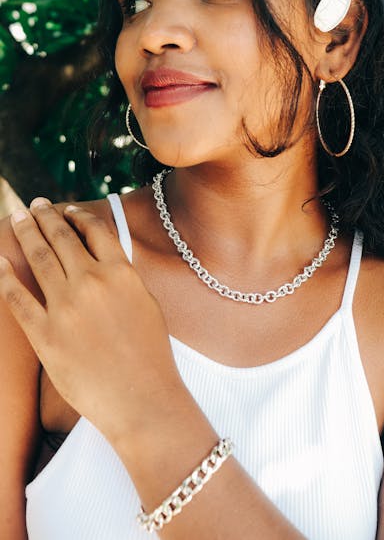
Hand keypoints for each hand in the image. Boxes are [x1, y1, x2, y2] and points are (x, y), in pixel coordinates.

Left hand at [0, 198, 177, 441]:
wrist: (141, 398)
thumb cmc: (150, 354)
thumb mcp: (146, 303)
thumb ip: (123, 277)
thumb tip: (104, 259)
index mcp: (121, 273)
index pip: (95, 231)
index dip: (77, 216)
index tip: (67, 210)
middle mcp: (92, 282)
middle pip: (62, 238)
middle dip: (45, 216)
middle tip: (34, 204)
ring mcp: (65, 308)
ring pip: (39, 258)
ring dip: (27, 233)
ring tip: (19, 218)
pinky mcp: (45, 335)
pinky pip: (18, 299)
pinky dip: (5, 277)